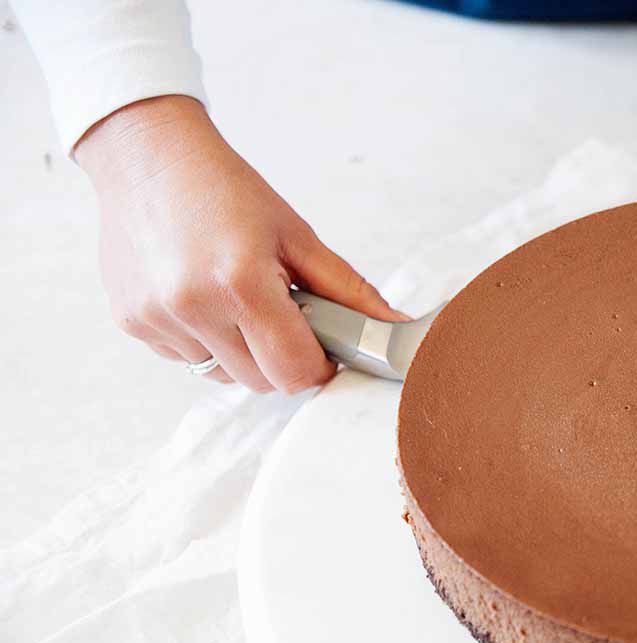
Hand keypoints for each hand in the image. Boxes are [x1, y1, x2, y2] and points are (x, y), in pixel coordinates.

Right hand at [76, 95, 404, 391]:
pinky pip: (187, 358)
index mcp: (240, 282)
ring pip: (223, 375)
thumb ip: (348, 289)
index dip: (320, 365)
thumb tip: (394, 326)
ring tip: (237, 296)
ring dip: (241, 351)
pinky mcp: (132, 322)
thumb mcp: (296, 234)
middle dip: (282, 358)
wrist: (147, 156)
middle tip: (283, 312)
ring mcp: (157, 318)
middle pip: (261, 381)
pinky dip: (205, 340)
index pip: (294, 370)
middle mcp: (193, 306)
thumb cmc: (226, 189)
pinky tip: (203, 294)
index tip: (327, 347)